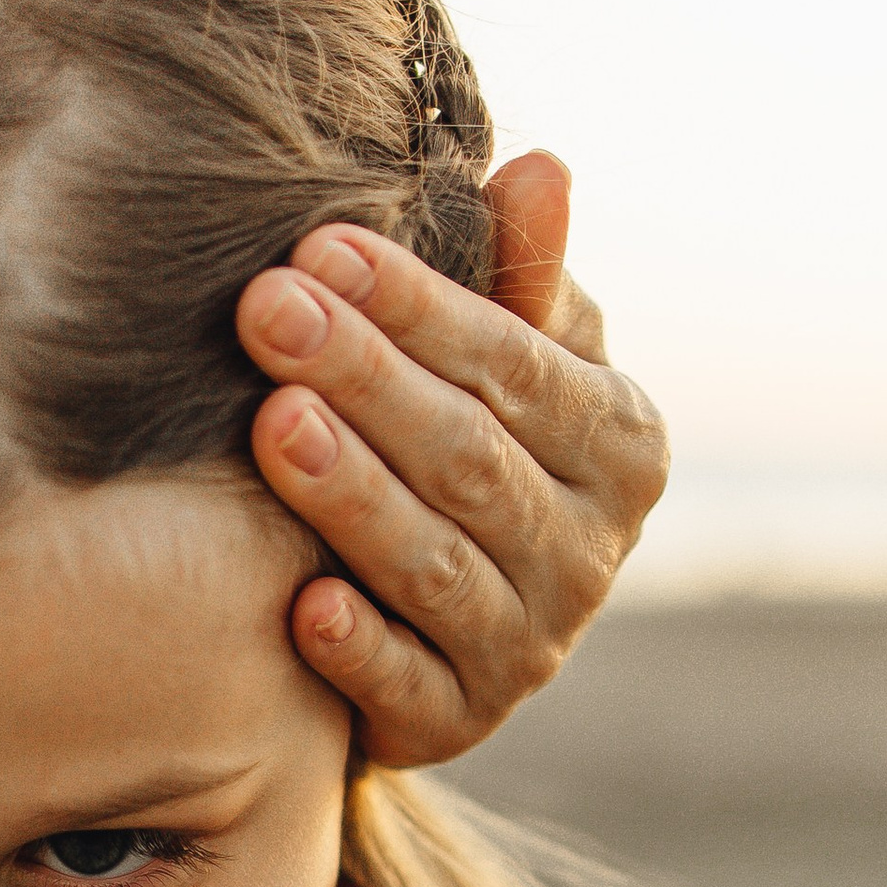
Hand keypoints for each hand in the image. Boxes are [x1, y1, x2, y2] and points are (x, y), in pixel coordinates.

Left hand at [236, 152, 666, 767]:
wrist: (444, 608)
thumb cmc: (470, 437)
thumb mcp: (507, 353)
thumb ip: (519, 271)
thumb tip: (539, 166)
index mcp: (618, 443)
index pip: (517, 366)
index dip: (422, 308)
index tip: (324, 247)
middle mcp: (589, 551)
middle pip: (469, 458)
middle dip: (366, 379)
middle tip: (268, 310)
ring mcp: (530, 644)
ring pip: (437, 565)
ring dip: (355, 497)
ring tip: (274, 426)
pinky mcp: (458, 721)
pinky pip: (409, 687)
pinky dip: (360, 647)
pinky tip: (301, 604)